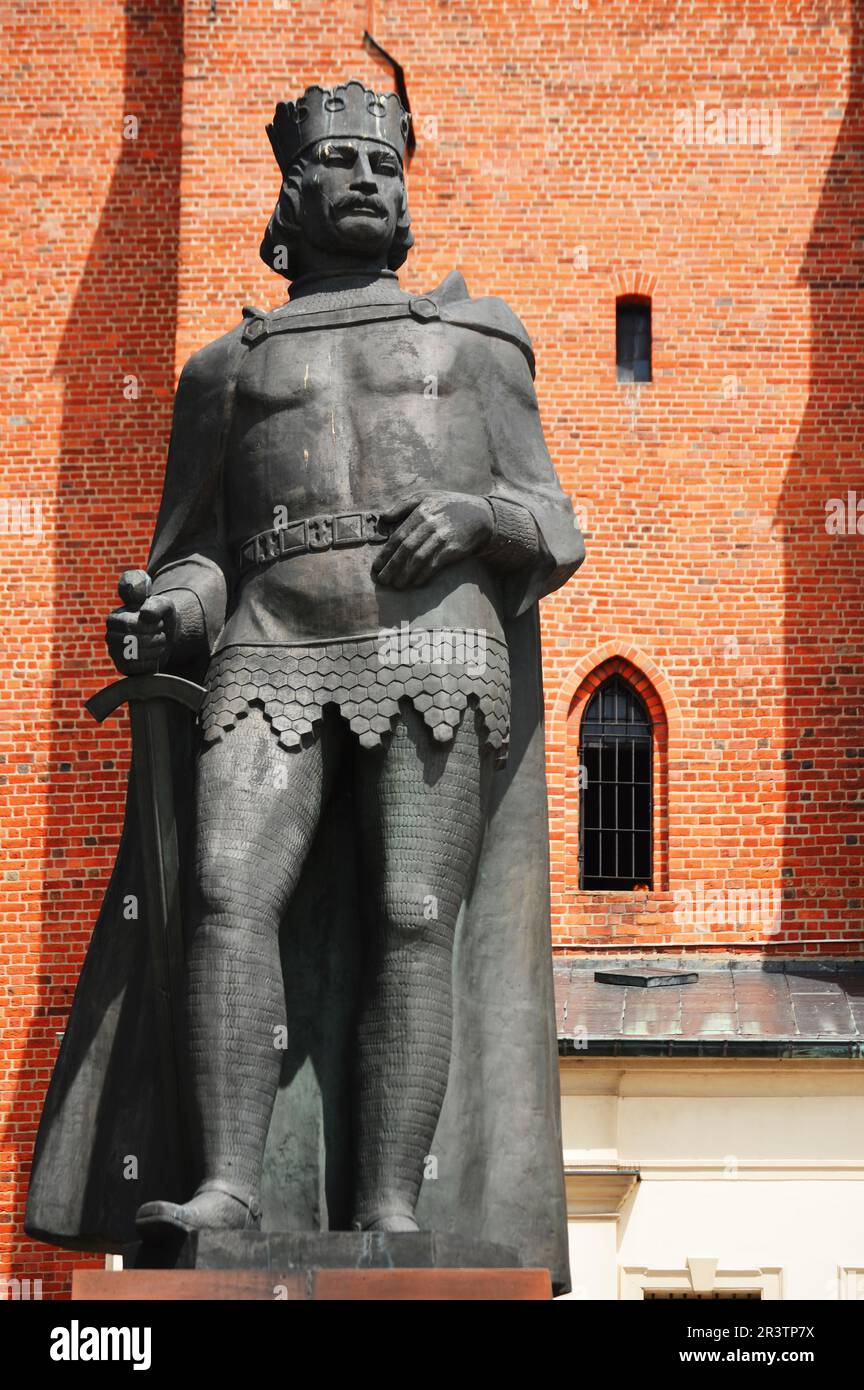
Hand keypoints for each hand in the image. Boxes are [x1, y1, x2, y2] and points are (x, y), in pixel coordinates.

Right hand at [106, 584, 175, 674]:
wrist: (166, 636)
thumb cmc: (161, 618)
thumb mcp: (163, 605)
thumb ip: (155, 605)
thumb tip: (145, 614)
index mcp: (114, 618)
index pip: (129, 625)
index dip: (150, 626)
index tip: (160, 623)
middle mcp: (110, 636)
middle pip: (133, 641)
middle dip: (155, 638)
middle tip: (163, 635)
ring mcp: (114, 653)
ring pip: (136, 655)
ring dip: (156, 649)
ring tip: (161, 644)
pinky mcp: (123, 667)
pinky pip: (137, 668)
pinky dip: (152, 662)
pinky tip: (156, 655)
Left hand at [372, 492, 493, 589]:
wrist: (480, 515)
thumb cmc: (449, 505)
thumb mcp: (426, 496)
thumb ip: (403, 505)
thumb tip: (383, 517)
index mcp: (421, 512)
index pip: (398, 537)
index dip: (386, 554)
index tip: (376, 567)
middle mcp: (430, 526)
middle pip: (406, 550)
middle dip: (392, 567)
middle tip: (382, 580)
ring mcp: (441, 539)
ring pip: (418, 560)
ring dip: (405, 575)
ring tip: (396, 585)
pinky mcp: (452, 550)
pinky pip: (434, 566)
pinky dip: (423, 576)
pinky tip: (414, 583)